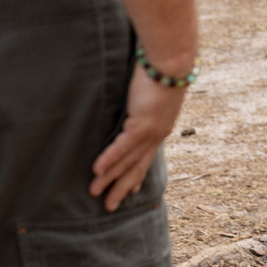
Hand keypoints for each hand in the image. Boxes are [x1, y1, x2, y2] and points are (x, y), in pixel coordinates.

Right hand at [90, 71, 187, 212]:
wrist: (172, 60)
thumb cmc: (161, 68)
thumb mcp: (152, 90)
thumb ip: (142, 101)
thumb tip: (133, 102)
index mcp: (161, 126)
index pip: (147, 156)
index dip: (138, 174)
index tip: (132, 189)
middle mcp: (158, 133)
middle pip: (137, 165)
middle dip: (122, 187)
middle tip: (109, 206)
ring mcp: (151, 130)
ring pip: (128, 160)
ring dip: (110, 178)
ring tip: (94, 192)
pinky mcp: (142, 123)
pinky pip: (123, 146)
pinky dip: (110, 159)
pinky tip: (97, 171)